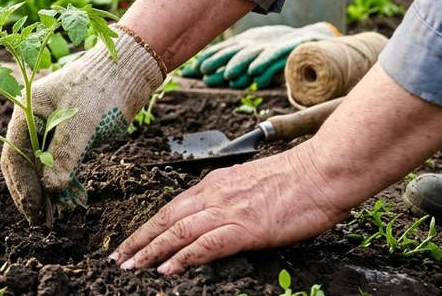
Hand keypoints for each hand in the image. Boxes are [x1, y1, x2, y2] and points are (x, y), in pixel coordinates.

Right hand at [0, 26, 165, 223]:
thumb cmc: (101, 88)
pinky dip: (63, 180)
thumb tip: (51, 189)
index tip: (33, 211)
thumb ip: (64, 156)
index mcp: (26, 113)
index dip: (22, 187)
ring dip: (48, 190)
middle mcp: (33, 122)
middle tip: (40, 221)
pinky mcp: (68, 136)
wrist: (128, 70)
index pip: (14, 156)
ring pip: (41, 166)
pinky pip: (59, 163)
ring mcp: (50, 129)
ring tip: (58, 213)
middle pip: (23, 164)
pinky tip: (72, 197)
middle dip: (31, 193)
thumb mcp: (82, 123)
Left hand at [110, 143, 348, 274]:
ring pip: (177, 231)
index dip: (150, 225)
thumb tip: (220, 217)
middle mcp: (215, 194)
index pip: (173, 207)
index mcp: (216, 184)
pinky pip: (205, 244)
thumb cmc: (300, 179)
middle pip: (166, 218)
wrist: (324, 172)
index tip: (133, 240)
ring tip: (130, 267)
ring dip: (150, 250)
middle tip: (117, 257)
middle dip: (139, 239)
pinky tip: (166, 269)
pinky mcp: (245, 228)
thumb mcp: (254, 185)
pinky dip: (183, 257)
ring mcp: (228, 210)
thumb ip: (232, 199)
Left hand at [182, 22, 339, 88]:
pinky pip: (274, 57)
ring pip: (251, 54)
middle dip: (217, 60)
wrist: (310, 38)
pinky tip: (255, 74)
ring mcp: (269, 45)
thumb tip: (209, 76)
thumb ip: (234, 65)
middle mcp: (254, 43)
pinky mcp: (286, 50)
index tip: (191, 70)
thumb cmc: (276, 48)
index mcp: (245, 43)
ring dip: (238, 64)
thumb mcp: (253, 55)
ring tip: (228, 74)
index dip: (207, 58)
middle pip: (232, 51)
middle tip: (202, 70)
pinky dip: (264, 64)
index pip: (222, 50)